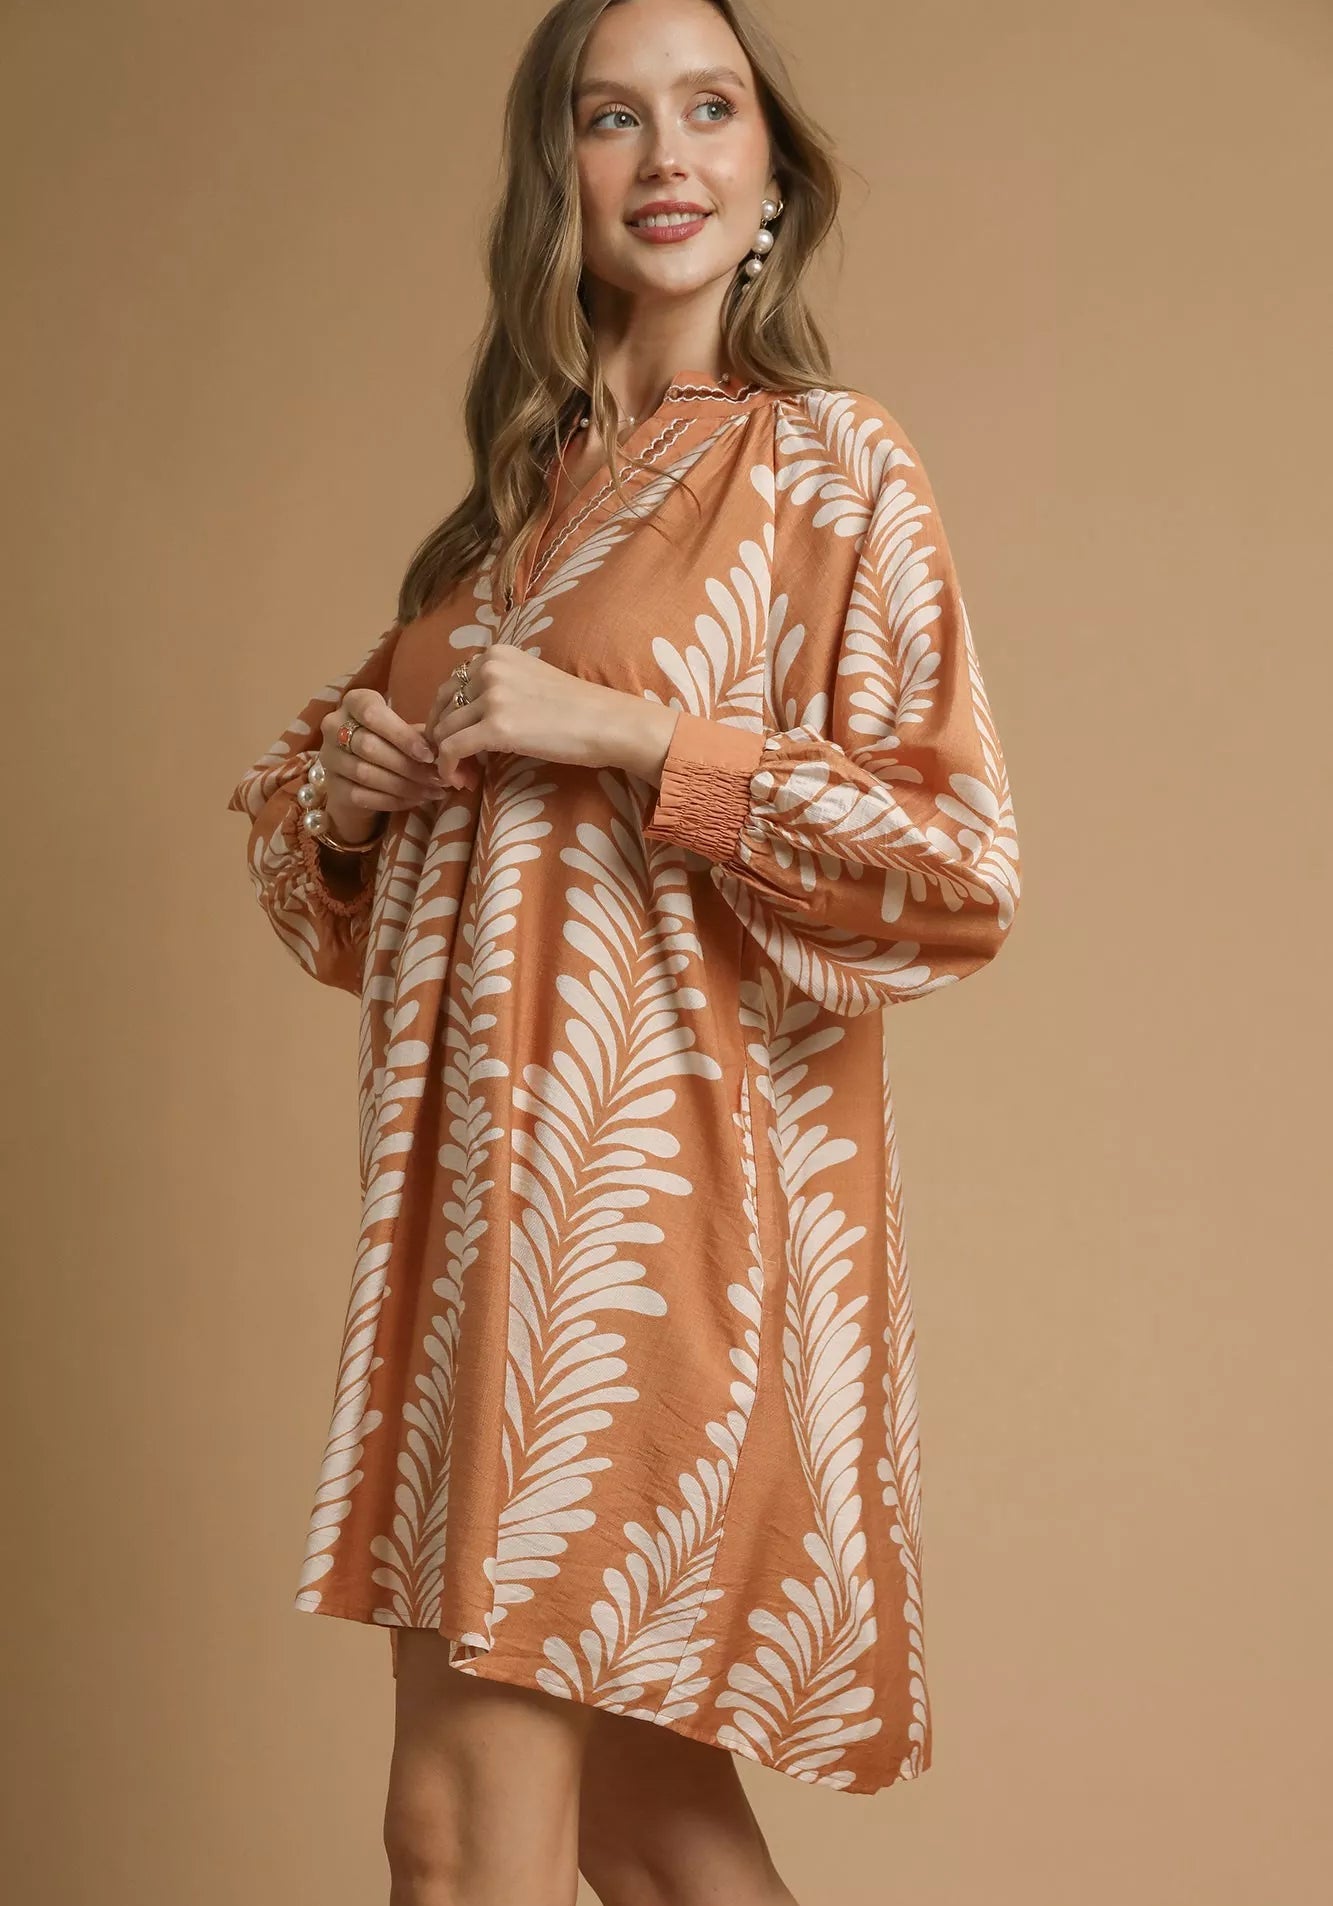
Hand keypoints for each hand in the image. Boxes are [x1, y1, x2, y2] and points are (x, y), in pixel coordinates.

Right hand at [317, 687, 449, 840]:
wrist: (359, 772)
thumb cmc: (389, 742)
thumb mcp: (404, 732)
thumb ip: (422, 735)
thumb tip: (449, 751)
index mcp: (354, 702)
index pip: (372, 713)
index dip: (402, 735)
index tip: (429, 754)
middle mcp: (333, 726)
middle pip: (369, 747)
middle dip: (408, 766)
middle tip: (438, 778)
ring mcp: (330, 758)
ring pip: (366, 774)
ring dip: (405, 786)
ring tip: (434, 791)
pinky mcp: (333, 787)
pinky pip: (364, 796)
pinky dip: (394, 800)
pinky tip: (417, 801)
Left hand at [424, 646, 678, 785]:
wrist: (609, 724)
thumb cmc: (578, 709)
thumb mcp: (530, 682)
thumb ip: (497, 689)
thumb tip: (467, 717)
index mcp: (495, 655)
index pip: (451, 686)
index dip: (448, 717)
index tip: (460, 742)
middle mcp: (489, 668)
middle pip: (441, 707)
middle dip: (442, 738)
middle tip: (457, 763)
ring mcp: (492, 696)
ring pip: (443, 730)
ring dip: (446, 758)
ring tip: (464, 776)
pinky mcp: (496, 727)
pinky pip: (451, 749)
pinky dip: (448, 768)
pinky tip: (460, 781)